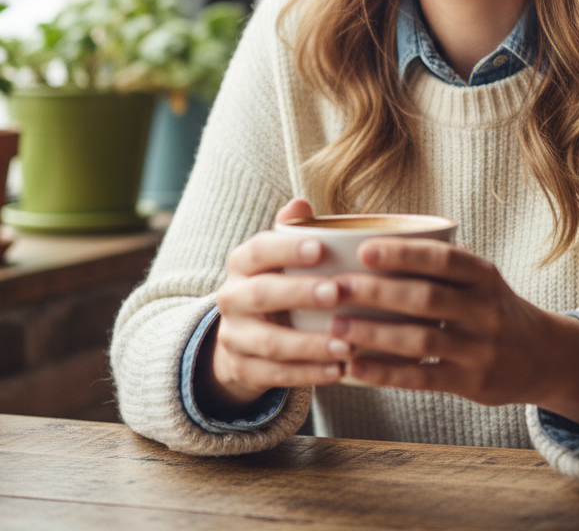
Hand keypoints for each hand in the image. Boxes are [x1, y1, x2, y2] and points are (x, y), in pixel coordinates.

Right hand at [196, 199, 348, 414]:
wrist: (241, 335)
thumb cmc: (276, 283)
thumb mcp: (279, 257)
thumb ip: (292, 231)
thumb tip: (302, 202)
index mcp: (242, 263)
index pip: (259, 250)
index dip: (287, 249)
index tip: (320, 248)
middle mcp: (231, 298)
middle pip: (262, 294)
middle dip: (299, 293)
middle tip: (337, 292)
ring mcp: (234, 336)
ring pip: (270, 342)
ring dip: (310, 345)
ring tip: (347, 345)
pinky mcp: (242, 370)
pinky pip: (275, 375)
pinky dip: (308, 375)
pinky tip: (339, 371)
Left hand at [330, 239, 578, 427]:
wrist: (541, 355)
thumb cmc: (491, 306)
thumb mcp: (480, 277)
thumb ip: (441, 261)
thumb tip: (375, 234)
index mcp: (484, 275)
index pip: (444, 259)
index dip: (404, 253)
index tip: (364, 249)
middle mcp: (486, 310)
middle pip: (426, 298)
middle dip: (376, 292)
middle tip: (335, 288)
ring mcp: (480, 349)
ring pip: (421, 341)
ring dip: (374, 334)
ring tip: (336, 328)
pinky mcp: (471, 383)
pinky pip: (423, 379)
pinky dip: (386, 373)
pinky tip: (355, 368)